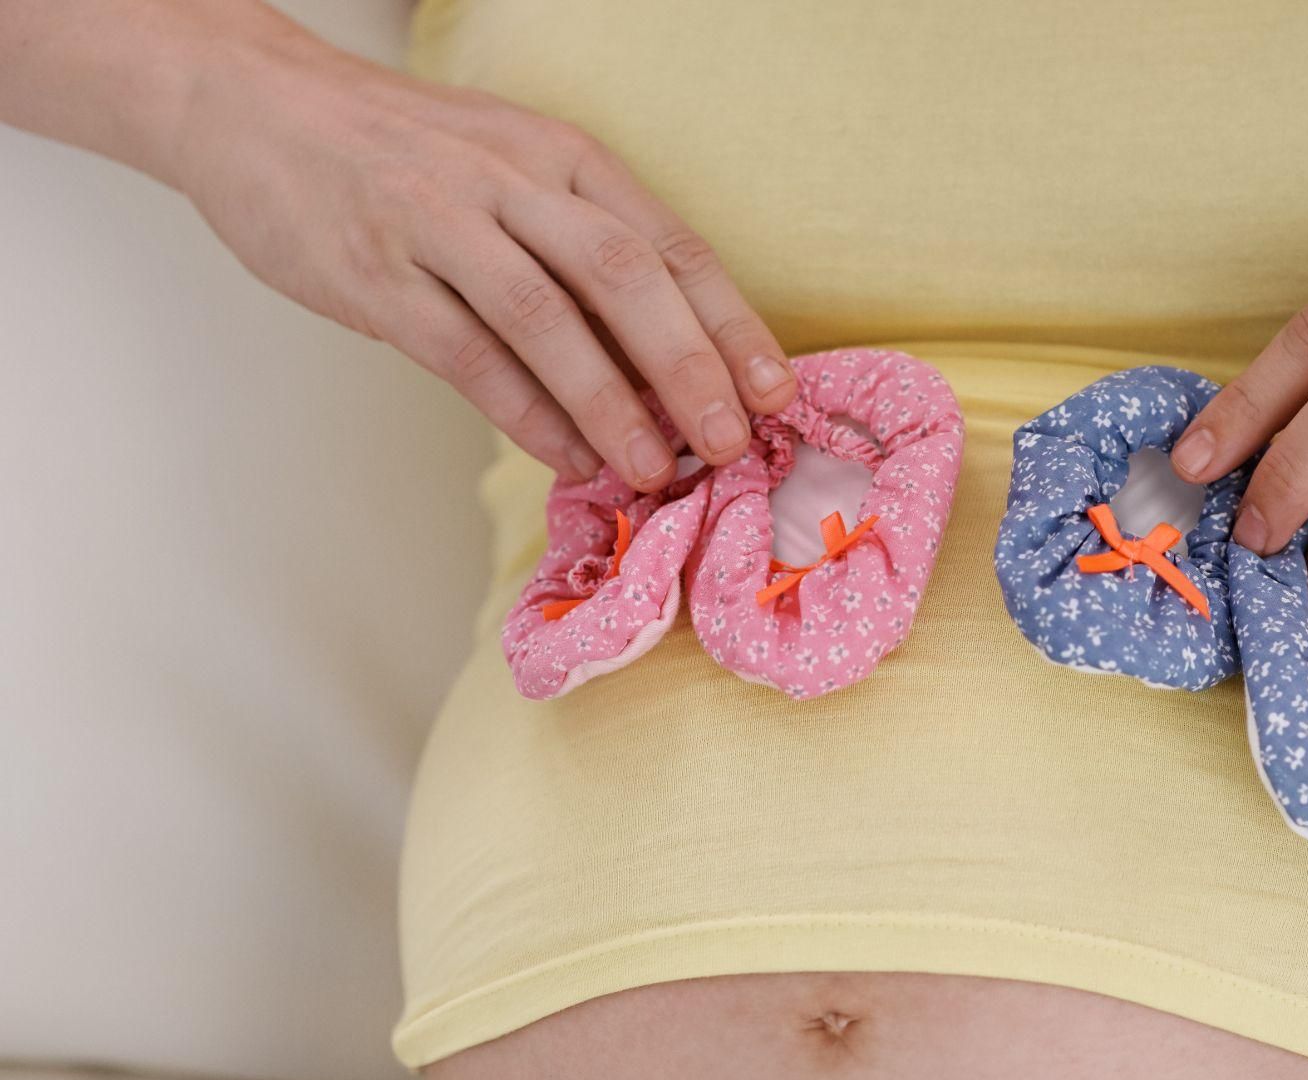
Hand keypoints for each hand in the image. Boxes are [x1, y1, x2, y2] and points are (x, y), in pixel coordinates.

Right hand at [171, 28, 794, 489]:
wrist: (256, 106)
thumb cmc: (407, 158)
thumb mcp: (513, 173)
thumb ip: (582, 253)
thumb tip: (664, 365)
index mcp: (563, 158)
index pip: (671, 245)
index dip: (731, 324)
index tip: (777, 391)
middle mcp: (512, 183)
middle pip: (625, 278)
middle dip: (690, 368)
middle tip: (733, 444)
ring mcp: (440, 224)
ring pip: (548, 319)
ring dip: (612, 404)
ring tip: (655, 471)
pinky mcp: (376, 273)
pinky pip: (465, 352)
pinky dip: (524, 412)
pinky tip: (565, 457)